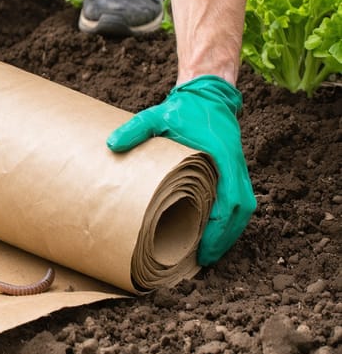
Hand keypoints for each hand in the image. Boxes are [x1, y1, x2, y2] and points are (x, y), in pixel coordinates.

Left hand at [106, 75, 255, 264]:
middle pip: (241, 211)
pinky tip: (215, 232)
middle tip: (205, 259)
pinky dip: (230, 219)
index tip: (206, 248)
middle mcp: (236, 166)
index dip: (221, 228)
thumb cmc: (182, 109)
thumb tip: (110, 144)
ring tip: (210, 252)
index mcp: (222, 157)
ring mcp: (238, 169)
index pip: (229, 200)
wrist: (206, 94)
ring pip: (244, 208)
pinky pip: (240, 200)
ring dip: (230, 231)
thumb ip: (136, 129)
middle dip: (226, 238)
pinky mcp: (235, 170)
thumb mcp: (156, 116)